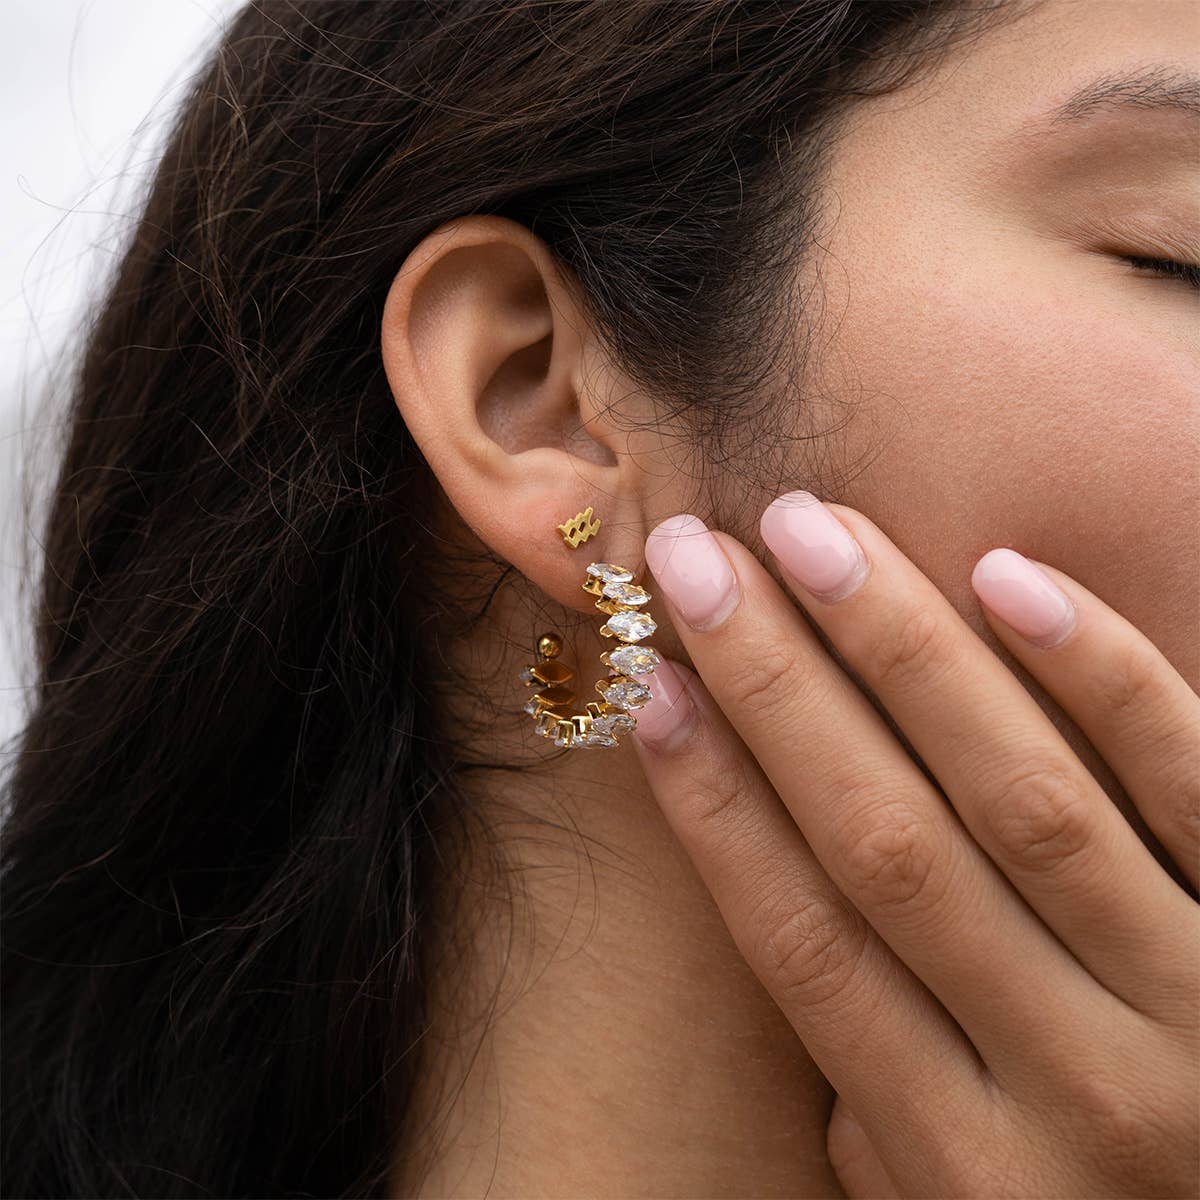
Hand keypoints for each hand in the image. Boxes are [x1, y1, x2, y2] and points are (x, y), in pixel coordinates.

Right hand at [630, 494, 1198, 1198]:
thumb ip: (884, 1122)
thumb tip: (808, 955)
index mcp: (972, 1165)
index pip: (805, 944)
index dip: (713, 803)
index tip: (647, 686)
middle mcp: (1078, 1085)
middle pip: (886, 844)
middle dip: (774, 687)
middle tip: (696, 561)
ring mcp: (1197, 1004)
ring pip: (1015, 794)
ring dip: (897, 648)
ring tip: (809, 532)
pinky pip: (1194, 785)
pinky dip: (1097, 676)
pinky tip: (1002, 576)